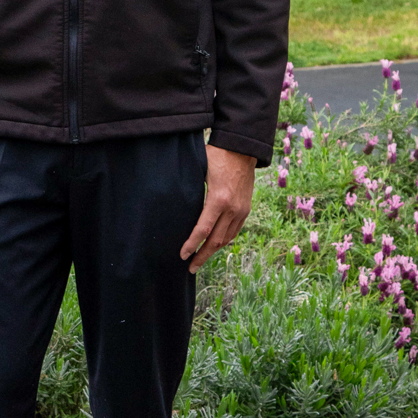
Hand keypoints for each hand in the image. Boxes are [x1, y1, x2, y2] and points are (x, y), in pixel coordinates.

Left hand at [180, 145, 256, 273]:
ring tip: (199, 259)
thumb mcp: (198, 169)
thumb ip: (189, 188)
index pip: (203, 229)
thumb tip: (171, 202)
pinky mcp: (246, 209)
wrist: (243, 149)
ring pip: (227, 238)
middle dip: (202, 256)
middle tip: (190, 267)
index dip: (192, 244)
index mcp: (219, 199)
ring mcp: (241, 210)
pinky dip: (223, 241)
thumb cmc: (217, 156)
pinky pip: (234, 231)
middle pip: (216, 240)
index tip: (182, 255)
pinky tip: (213, 245)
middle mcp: (233, 208)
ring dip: (213, 251)